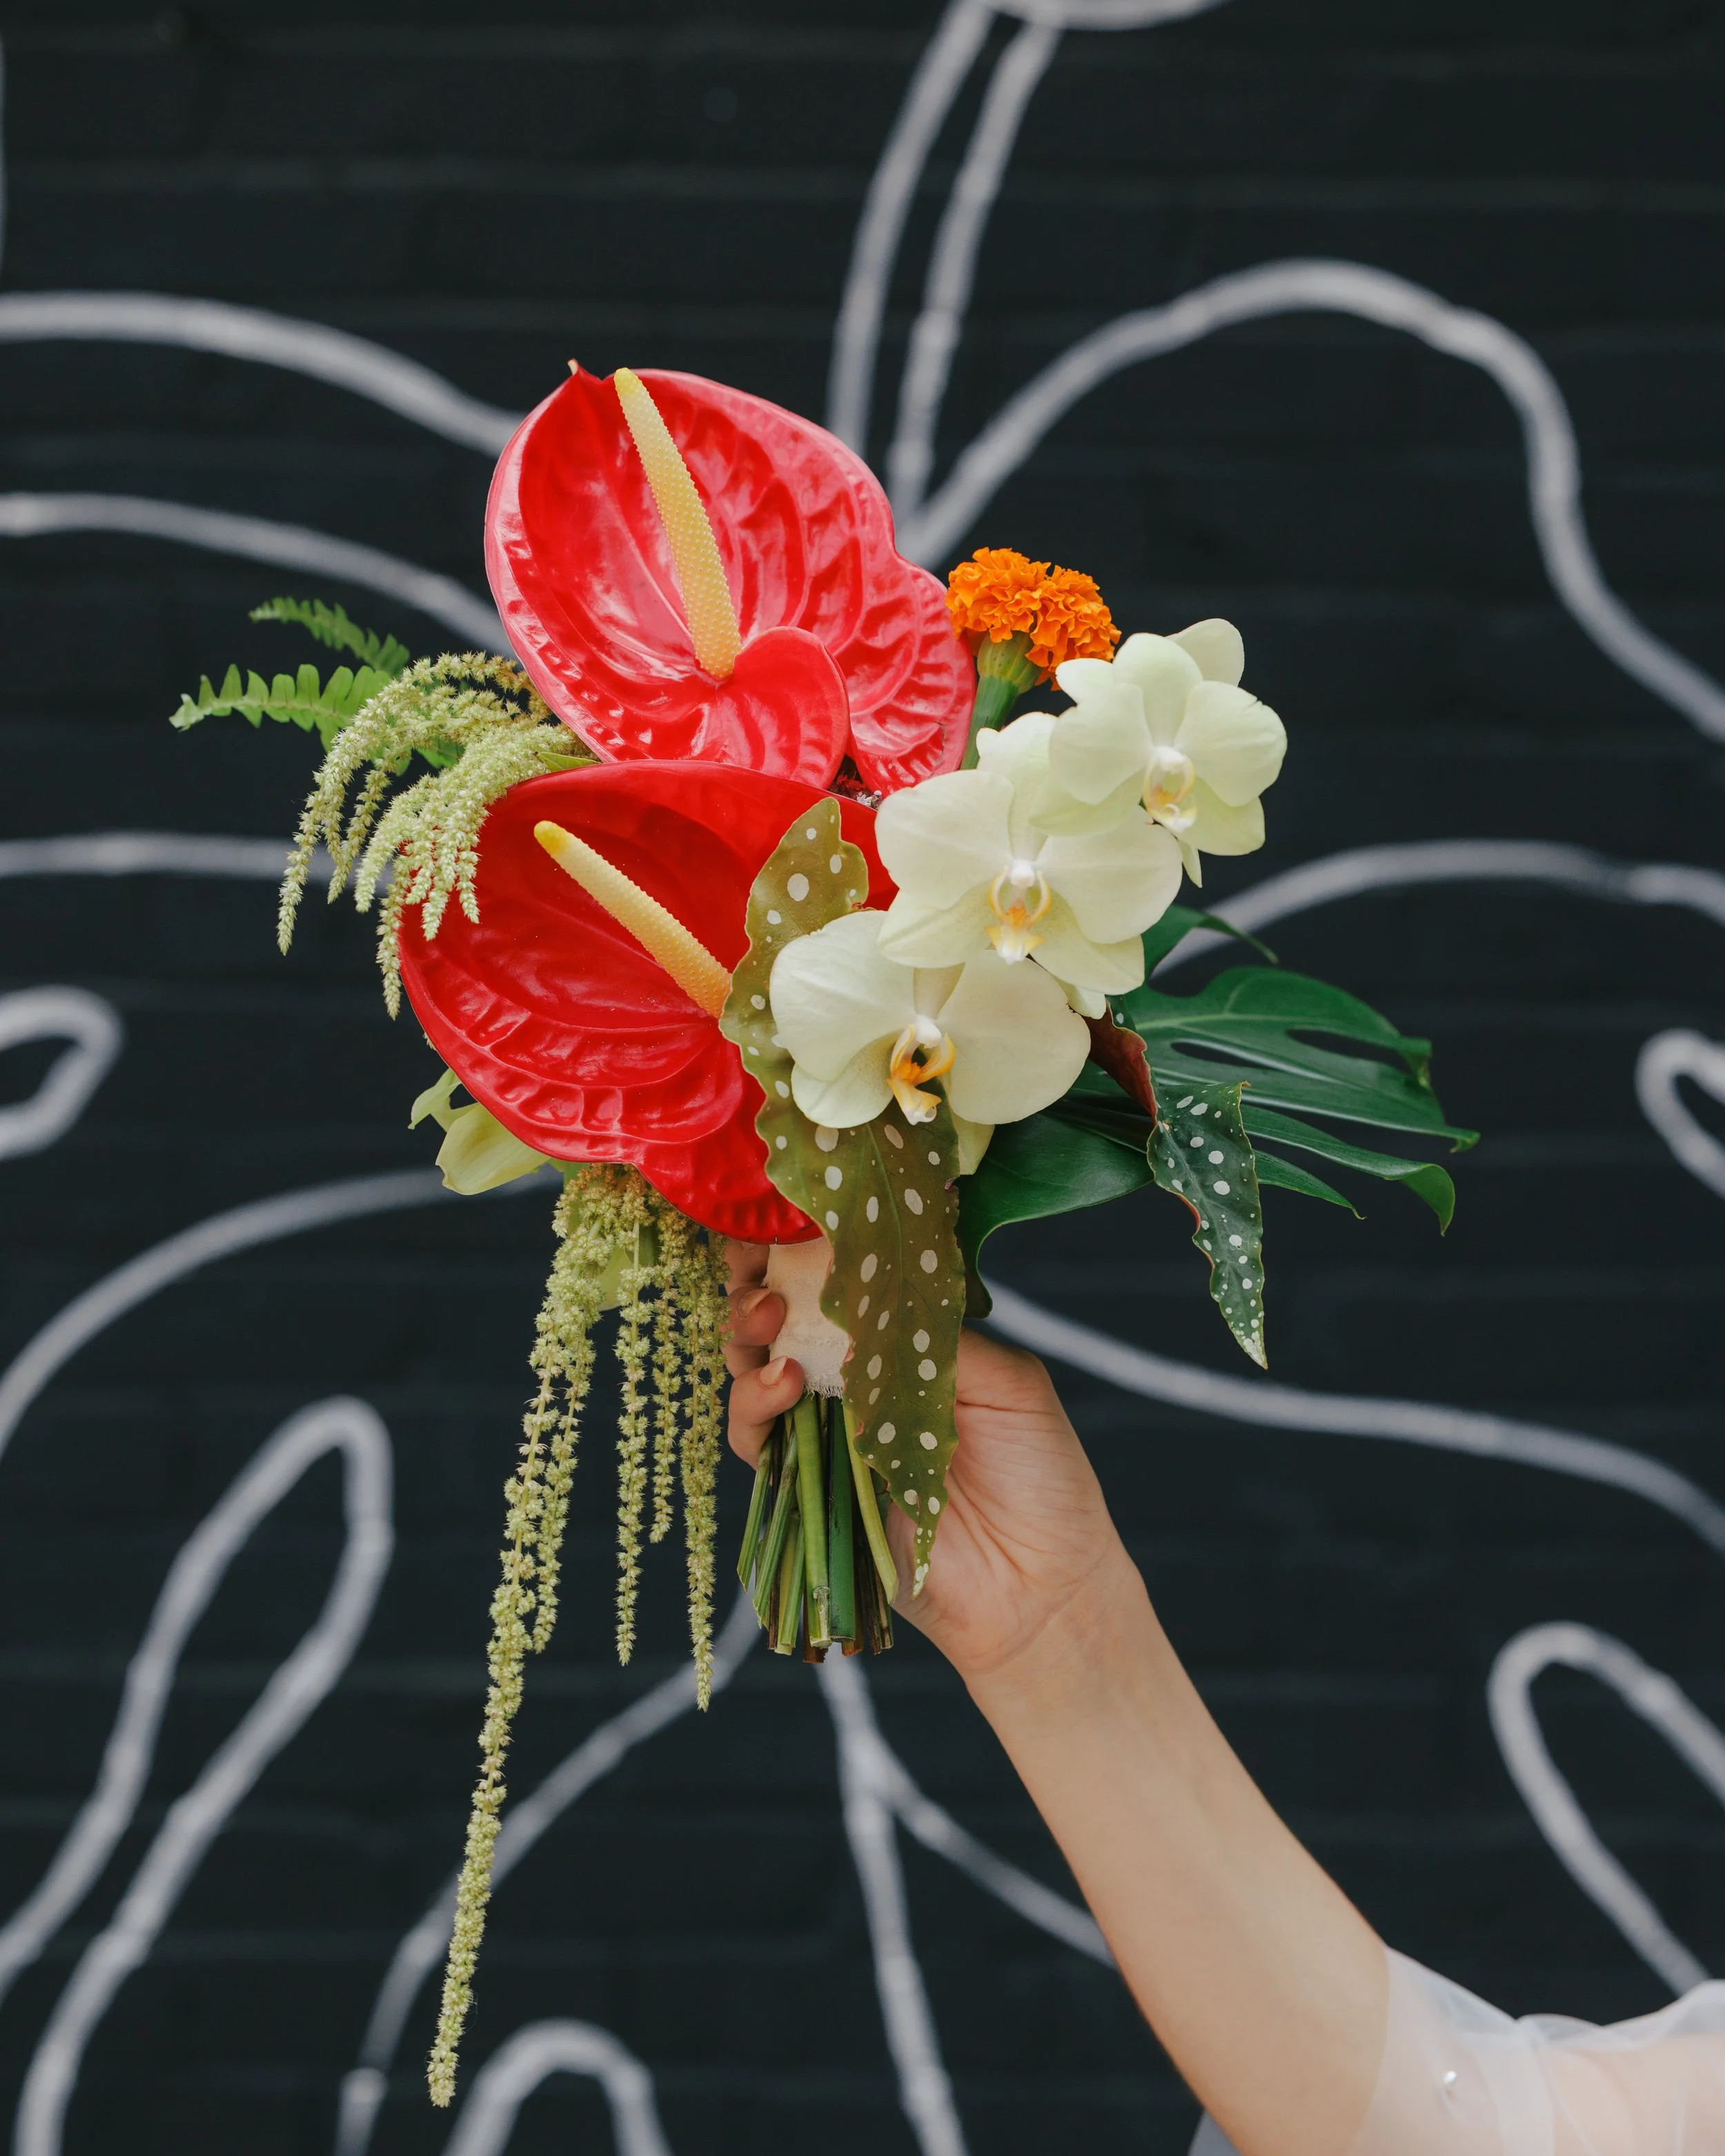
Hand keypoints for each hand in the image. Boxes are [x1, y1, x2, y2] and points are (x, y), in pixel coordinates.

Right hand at [723, 1242, 1140, 1684]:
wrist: (1041, 1585)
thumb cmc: (1043, 1476)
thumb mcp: (1009, 1382)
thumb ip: (933, 1332)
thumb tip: (862, 1293)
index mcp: (905, 1338)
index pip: (843, 1279)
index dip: (805, 1246)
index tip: (782, 1215)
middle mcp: (858, 1377)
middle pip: (783, 1316)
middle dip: (758, 1280)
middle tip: (757, 1264)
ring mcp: (828, 1430)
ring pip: (756, 1370)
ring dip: (748, 1336)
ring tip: (769, 1321)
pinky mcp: (807, 1487)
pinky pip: (757, 1441)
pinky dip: (754, 1407)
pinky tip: (780, 1384)